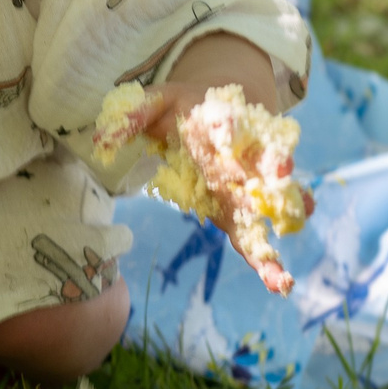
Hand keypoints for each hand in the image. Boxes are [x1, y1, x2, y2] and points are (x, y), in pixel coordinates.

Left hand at [98, 34, 309, 294]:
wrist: (219, 112)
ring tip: (287, 256)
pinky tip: (279, 285)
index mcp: (219, 122)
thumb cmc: (181, 110)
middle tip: (284, 186)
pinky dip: (265, 260)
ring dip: (279, 229)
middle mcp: (241, 156)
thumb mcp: (154, 103)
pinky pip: (252, 236)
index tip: (232, 136)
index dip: (230, 130)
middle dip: (273, 177)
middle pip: (260, 167)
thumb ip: (131, 115)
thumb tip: (101, 140)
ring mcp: (245, 187)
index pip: (227, 125)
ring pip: (266, 207)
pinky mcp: (239, 212)